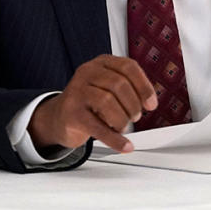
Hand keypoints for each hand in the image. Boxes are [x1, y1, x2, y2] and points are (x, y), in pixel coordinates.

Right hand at [28, 55, 156, 153]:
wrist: (59, 117)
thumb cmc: (90, 102)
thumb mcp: (108, 87)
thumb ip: (129, 89)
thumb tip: (150, 101)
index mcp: (101, 63)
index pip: (128, 67)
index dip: (144, 86)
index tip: (151, 104)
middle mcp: (87, 72)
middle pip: (119, 84)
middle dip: (133, 105)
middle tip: (135, 117)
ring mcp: (77, 92)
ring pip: (107, 102)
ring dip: (122, 119)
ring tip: (123, 126)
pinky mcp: (72, 113)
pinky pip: (97, 127)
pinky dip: (115, 139)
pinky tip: (125, 146)